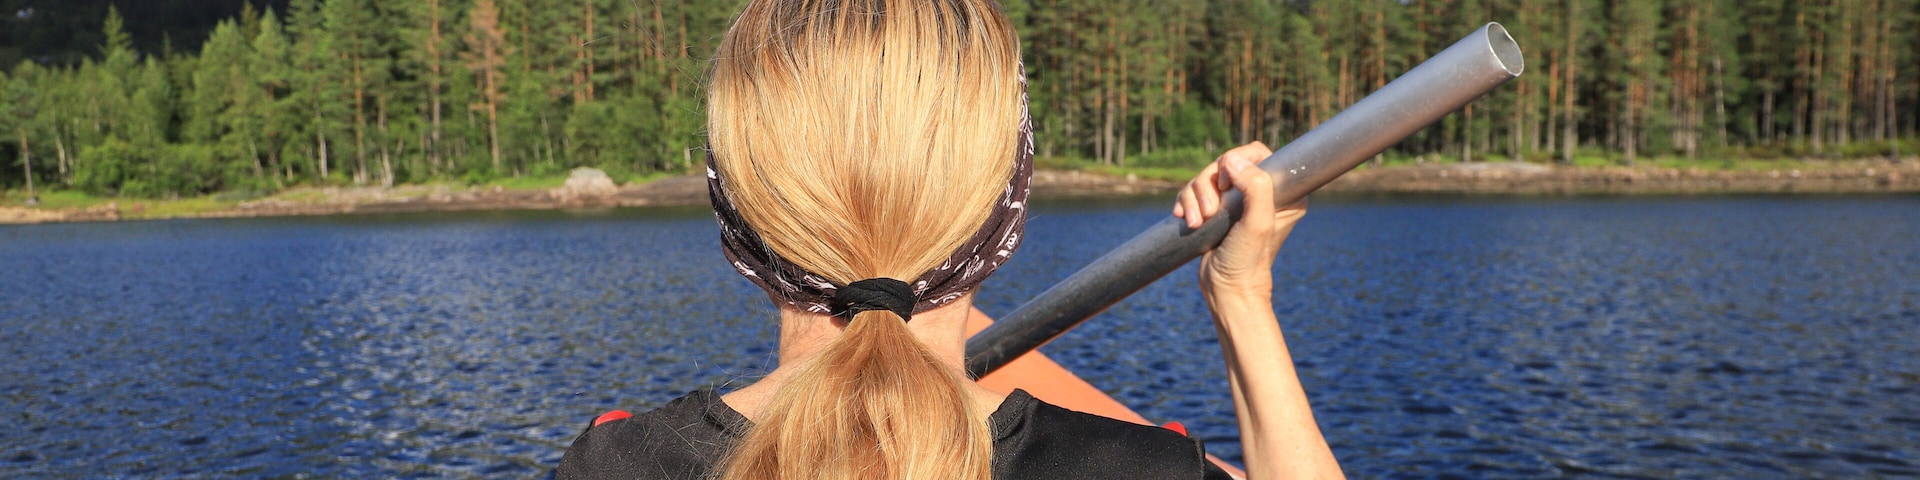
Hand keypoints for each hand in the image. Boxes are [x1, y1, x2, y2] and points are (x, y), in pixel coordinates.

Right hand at [1172, 142, 1307, 302]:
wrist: (1227, 288)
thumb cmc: (1248, 260)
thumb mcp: (1258, 223)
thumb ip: (1255, 187)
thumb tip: (1231, 160)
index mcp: (1283, 191)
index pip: (1258, 154)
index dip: (1237, 161)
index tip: (1227, 184)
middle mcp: (1260, 193)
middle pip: (1226, 163)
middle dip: (1209, 184)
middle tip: (1210, 211)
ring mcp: (1236, 201)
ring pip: (1206, 177)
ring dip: (1195, 197)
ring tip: (1196, 222)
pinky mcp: (1216, 211)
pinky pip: (1194, 192)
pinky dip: (1186, 203)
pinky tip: (1185, 220)